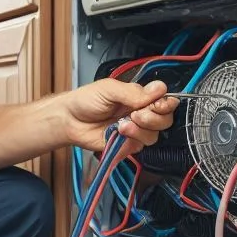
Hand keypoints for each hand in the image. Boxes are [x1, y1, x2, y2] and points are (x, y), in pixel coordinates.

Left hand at [64, 78, 178, 156]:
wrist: (70, 120)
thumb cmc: (86, 101)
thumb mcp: (110, 89)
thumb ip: (134, 92)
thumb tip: (159, 88)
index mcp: (140, 98)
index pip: (166, 102)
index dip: (166, 104)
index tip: (157, 104)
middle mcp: (141, 114)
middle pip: (165, 121)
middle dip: (153, 118)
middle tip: (136, 114)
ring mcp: (135, 131)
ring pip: (154, 136)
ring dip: (140, 130)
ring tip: (122, 124)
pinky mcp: (127, 145)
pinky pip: (139, 147)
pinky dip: (130, 140)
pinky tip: (117, 133)